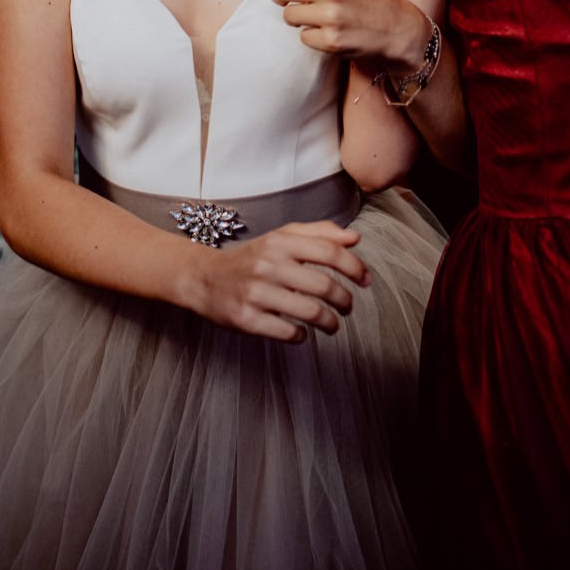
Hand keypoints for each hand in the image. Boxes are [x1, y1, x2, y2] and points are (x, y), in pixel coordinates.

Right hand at [188, 221, 368, 342]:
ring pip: (310, 312)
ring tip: (333, 324)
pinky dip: (302, 336)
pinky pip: (288, 333)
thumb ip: (318, 233)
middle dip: (345, 300)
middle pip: (324, 285)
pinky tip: (301, 333)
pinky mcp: (247, 319)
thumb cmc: (250, 258)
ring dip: (330, 322)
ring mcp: (256, 293)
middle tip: (348, 306)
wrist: (203, 278)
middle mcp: (268, 265)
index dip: (355, 267)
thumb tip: (355, 238)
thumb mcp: (280, 237)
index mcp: (279, 242)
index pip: (329, 251)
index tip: (365, 280)